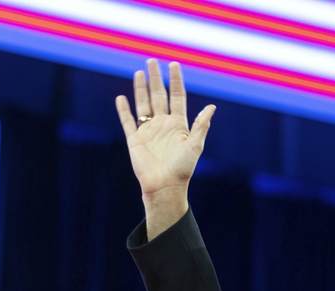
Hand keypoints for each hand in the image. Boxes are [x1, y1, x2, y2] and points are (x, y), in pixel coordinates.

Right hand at [115, 59, 215, 204]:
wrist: (165, 186)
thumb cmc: (183, 168)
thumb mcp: (195, 145)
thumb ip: (201, 125)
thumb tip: (212, 107)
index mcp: (179, 124)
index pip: (177, 96)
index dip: (175, 80)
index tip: (174, 64)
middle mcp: (163, 125)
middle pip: (158, 96)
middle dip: (155, 78)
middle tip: (152, 61)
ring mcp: (148, 131)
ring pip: (143, 104)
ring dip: (140, 89)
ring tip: (139, 73)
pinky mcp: (135, 140)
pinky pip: (128, 121)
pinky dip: (124, 110)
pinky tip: (121, 98)